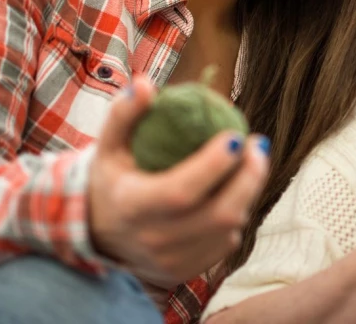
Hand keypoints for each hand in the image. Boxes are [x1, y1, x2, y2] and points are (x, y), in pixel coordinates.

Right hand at [88, 76, 269, 287]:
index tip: (236, 135)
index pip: (181, 191)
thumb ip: (125, 114)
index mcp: (132, 206)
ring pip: (228, 229)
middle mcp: (153, 240)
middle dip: (249, 177)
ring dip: (247, 193)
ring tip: (252, 161)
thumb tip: (145, 83)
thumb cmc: (111, 179)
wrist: (97, 235)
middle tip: (258, 144)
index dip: (214, 165)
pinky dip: (236, 214)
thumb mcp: (108, 146)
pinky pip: (225, 244)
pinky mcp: (185, 272)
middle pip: (219, 214)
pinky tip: (233, 191)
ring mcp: (171, 261)